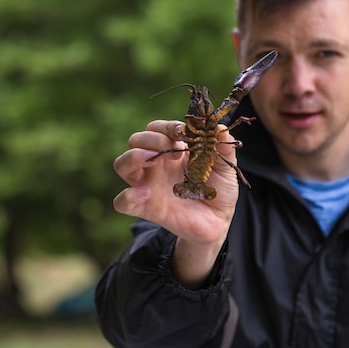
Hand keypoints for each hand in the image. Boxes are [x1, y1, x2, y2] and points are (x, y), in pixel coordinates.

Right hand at [113, 120, 239, 286]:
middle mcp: (157, 164)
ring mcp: (149, 184)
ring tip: (153, 159)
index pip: (157, 128)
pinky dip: (128, 195)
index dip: (167, 126)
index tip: (184, 132)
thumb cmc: (219, 190)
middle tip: (173, 151)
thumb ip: (224, 146)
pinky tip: (147, 193)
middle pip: (136, 140)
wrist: (218, 222)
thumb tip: (219, 126)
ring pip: (122, 164)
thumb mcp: (226, 166)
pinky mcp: (147, 208)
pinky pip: (122, 202)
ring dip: (133, 156)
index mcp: (173, 150)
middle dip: (151, 138)